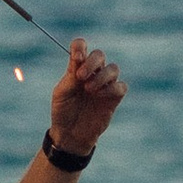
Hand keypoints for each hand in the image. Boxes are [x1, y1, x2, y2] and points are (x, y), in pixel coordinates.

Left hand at [48, 38, 124, 156]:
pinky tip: (99, 95)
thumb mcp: (62, 93)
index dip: (80, 47)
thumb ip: (71, 75)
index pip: (81, 47)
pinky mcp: (114, 98)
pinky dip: (111, 88)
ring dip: (102, 76)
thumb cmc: (63, 112)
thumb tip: (80, 58)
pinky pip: (120, 87)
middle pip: (99, 55)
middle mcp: (92, 73)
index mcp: (76, 68)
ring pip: (113, 69)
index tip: (77, 58)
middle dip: (92, 62)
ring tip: (89, 89)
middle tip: (81, 77)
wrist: (70, 135)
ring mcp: (104, 85)